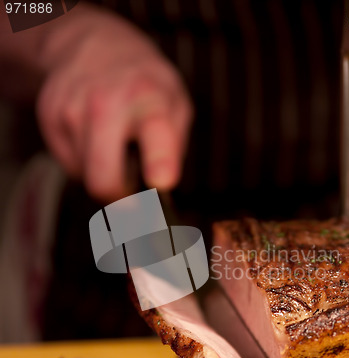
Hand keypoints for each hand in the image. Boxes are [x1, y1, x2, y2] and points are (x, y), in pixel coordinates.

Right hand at [36, 6, 192, 200]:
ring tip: (113, 144)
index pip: (155, 136)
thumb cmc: (144, 85)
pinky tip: (94, 136)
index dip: (160, 164)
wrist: (96, 45)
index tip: (162, 182)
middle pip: (103, 180)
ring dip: (102, 172)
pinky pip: (69, 163)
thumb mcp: (176, 107)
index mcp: (150, 99)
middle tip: (132, 195)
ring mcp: (72, 108)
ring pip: (85, 176)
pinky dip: (84, 160)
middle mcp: (107, 102)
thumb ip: (174, 150)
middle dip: (120, 200)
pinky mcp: (49, 115)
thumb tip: (161, 194)